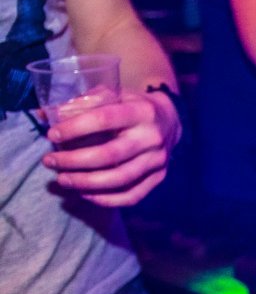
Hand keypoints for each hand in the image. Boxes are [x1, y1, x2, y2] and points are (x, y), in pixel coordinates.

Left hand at [41, 89, 181, 206]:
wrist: (170, 120)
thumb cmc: (132, 106)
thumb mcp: (115, 94)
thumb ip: (85, 102)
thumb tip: (49, 115)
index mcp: (141, 111)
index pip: (104, 119)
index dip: (76, 128)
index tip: (52, 134)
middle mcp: (152, 137)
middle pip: (110, 155)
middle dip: (74, 161)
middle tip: (50, 161)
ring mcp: (158, 160)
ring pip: (120, 179)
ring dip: (86, 183)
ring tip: (63, 180)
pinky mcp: (159, 177)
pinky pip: (132, 196)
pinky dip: (106, 199)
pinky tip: (85, 194)